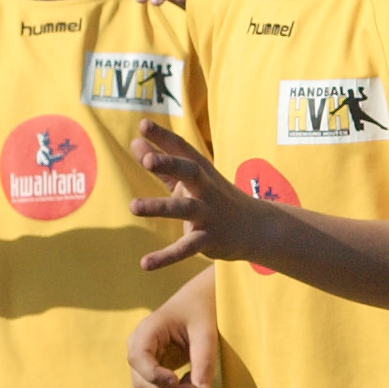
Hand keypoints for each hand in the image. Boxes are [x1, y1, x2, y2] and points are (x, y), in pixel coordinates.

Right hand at [127, 295, 218, 387]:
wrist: (196, 305)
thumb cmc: (200, 313)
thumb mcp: (206, 333)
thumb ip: (204, 363)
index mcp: (147, 331)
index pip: (138, 358)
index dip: (154, 375)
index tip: (177, 380)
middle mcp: (137, 349)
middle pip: (141, 382)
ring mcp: (140, 365)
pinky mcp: (148, 376)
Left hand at [128, 122, 271, 272]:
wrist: (255, 229)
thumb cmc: (214, 197)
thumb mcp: (190, 179)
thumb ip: (161, 164)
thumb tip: (134, 142)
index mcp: (200, 171)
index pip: (181, 149)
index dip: (163, 136)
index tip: (144, 124)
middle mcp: (205, 189)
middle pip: (189, 172)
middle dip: (170, 164)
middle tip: (148, 160)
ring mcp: (208, 214)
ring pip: (183, 209)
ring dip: (159, 207)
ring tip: (133, 206)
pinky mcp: (208, 240)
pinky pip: (186, 249)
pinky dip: (166, 257)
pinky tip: (145, 264)